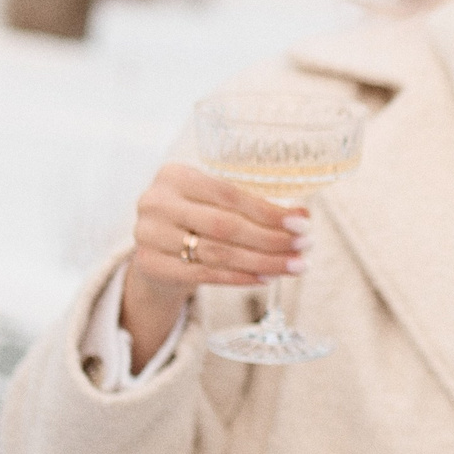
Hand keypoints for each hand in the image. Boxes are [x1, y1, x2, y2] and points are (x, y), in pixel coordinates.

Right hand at [122, 163, 307, 367]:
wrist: (155, 247)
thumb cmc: (195, 217)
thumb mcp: (212, 201)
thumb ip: (250, 204)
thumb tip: (302, 215)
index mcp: (175, 175)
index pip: (229, 194)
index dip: (268, 211)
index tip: (302, 222)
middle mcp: (156, 202)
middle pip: (225, 226)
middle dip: (271, 239)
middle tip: (304, 246)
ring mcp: (149, 235)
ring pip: (218, 254)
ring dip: (263, 262)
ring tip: (293, 266)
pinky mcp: (151, 265)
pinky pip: (205, 274)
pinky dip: (240, 278)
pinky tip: (266, 277)